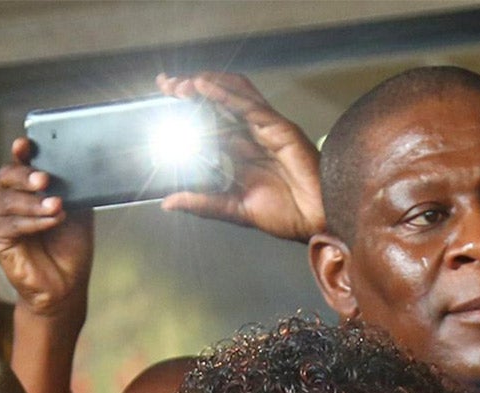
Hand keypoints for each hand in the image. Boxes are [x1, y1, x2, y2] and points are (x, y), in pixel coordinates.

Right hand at [0, 138, 94, 323]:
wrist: (66, 285)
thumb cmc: (68, 248)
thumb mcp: (77, 209)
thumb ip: (71, 186)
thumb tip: (75, 164)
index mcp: (25, 189)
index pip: (18, 163)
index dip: (20, 152)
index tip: (25, 144)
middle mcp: (7, 200)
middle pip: (6, 176)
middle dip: (25, 175)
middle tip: (45, 180)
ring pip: (7, 200)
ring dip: (33, 202)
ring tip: (56, 207)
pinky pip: (9, 224)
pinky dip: (31, 221)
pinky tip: (49, 221)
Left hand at [156, 72, 324, 241]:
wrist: (317, 222)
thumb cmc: (288, 215)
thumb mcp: (234, 209)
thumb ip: (202, 203)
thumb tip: (168, 202)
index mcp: (241, 154)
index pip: (210, 123)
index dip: (188, 110)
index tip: (163, 101)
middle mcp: (252, 138)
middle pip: (219, 103)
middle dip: (192, 91)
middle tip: (166, 85)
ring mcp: (266, 130)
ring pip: (234, 95)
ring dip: (207, 85)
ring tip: (181, 84)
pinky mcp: (279, 129)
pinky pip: (249, 106)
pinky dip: (225, 94)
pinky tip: (204, 88)